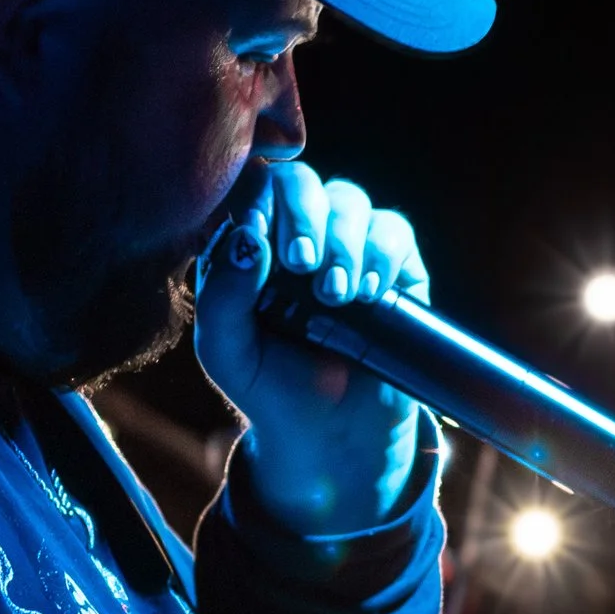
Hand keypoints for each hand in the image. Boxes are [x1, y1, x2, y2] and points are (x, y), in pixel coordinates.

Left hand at [194, 159, 428, 534]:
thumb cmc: (268, 387)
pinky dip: (381, 254)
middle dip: (303, 216)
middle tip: (301, 265)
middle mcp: (297, 234)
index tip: (259, 242)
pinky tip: (368, 292)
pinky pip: (393, 229)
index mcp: (249, 244)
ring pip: (349, 199)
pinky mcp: (393, 265)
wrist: (329, 433)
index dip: (257, 200)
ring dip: (342, 242)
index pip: (250, 187)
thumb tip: (247, 237)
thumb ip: (221, 295)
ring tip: (335, 296)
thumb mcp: (226, 351)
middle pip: (301, 180)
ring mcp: (347, 245)